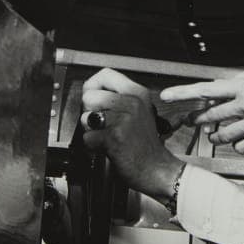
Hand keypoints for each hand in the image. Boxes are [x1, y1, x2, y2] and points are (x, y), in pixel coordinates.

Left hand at [80, 68, 183, 201]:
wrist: (158, 169)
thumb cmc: (145, 144)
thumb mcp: (139, 111)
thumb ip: (118, 99)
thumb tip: (90, 92)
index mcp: (138, 93)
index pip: (105, 75)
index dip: (92, 87)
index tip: (94, 99)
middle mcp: (132, 102)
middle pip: (89, 96)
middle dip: (89, 112)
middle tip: (102, 124)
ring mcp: (124, 119)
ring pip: (86, 118)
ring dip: (91, 131)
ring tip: (107, 136)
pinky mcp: (115, 137)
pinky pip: (88, 138)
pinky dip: (93, 147)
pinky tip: (107, 148)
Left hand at [159, 62, 243, 153]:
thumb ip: (243, 79)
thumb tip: (228, 85)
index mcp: (243, 86)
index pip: (205, 90)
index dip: (183, 93)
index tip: (167, 96)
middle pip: (210, 117)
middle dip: (198, 119)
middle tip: (192, 121)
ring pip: (223, 135)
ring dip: (216, 134)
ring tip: (215, 131)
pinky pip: (242, 146)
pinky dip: (237, 143)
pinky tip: (239, 138)